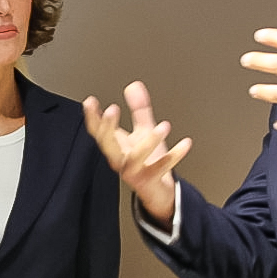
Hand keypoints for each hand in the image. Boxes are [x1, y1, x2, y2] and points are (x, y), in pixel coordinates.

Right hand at [82, 80, 190, 226]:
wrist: (157, 191)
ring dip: (148, 142)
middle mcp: (121, 159)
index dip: (92, 117)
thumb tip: (134, 86)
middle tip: (111, 110)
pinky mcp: (151, 179)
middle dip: (107, 128)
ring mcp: (134, 171)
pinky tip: (186, 143)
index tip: (90, 102)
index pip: (98, 131)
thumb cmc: (147, 161)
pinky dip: (175, 155)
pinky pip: (162, 167)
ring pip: (136, 158)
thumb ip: (138, 108)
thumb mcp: (142, 130)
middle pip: (108, 145)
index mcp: (116, 147)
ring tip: (163, 126)